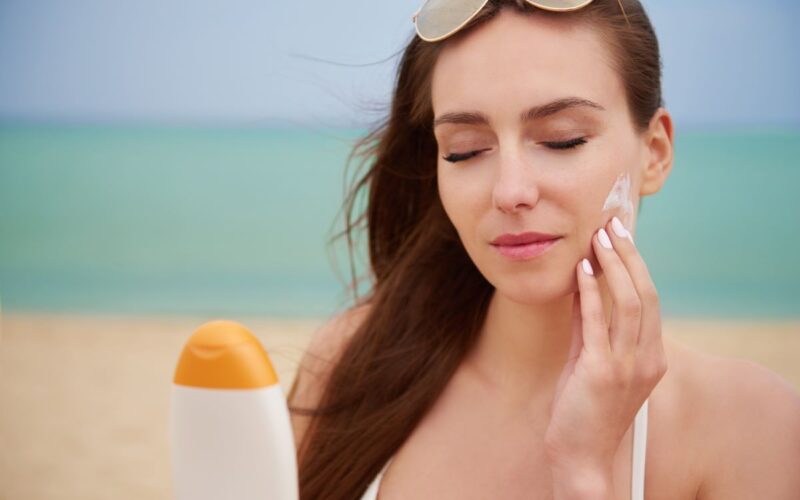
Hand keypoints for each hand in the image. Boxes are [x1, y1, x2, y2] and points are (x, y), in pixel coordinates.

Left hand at [544, 216, 667, 482]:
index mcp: (651, 356)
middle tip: (612, 224)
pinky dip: (590, 291)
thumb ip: (589, 326)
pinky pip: (598, 322)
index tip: (622, 235)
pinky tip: (581, 268)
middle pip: (645, 294)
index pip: (649, 299)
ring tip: (599, 236)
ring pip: (629, 303)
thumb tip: (582, 286)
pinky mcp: (602, 372)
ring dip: (614, 265)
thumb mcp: (591, 360)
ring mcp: (628, 366)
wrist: (581, 456)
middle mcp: (647, 358)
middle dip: (629, 255)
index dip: (636, 264)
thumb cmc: (585, 410)